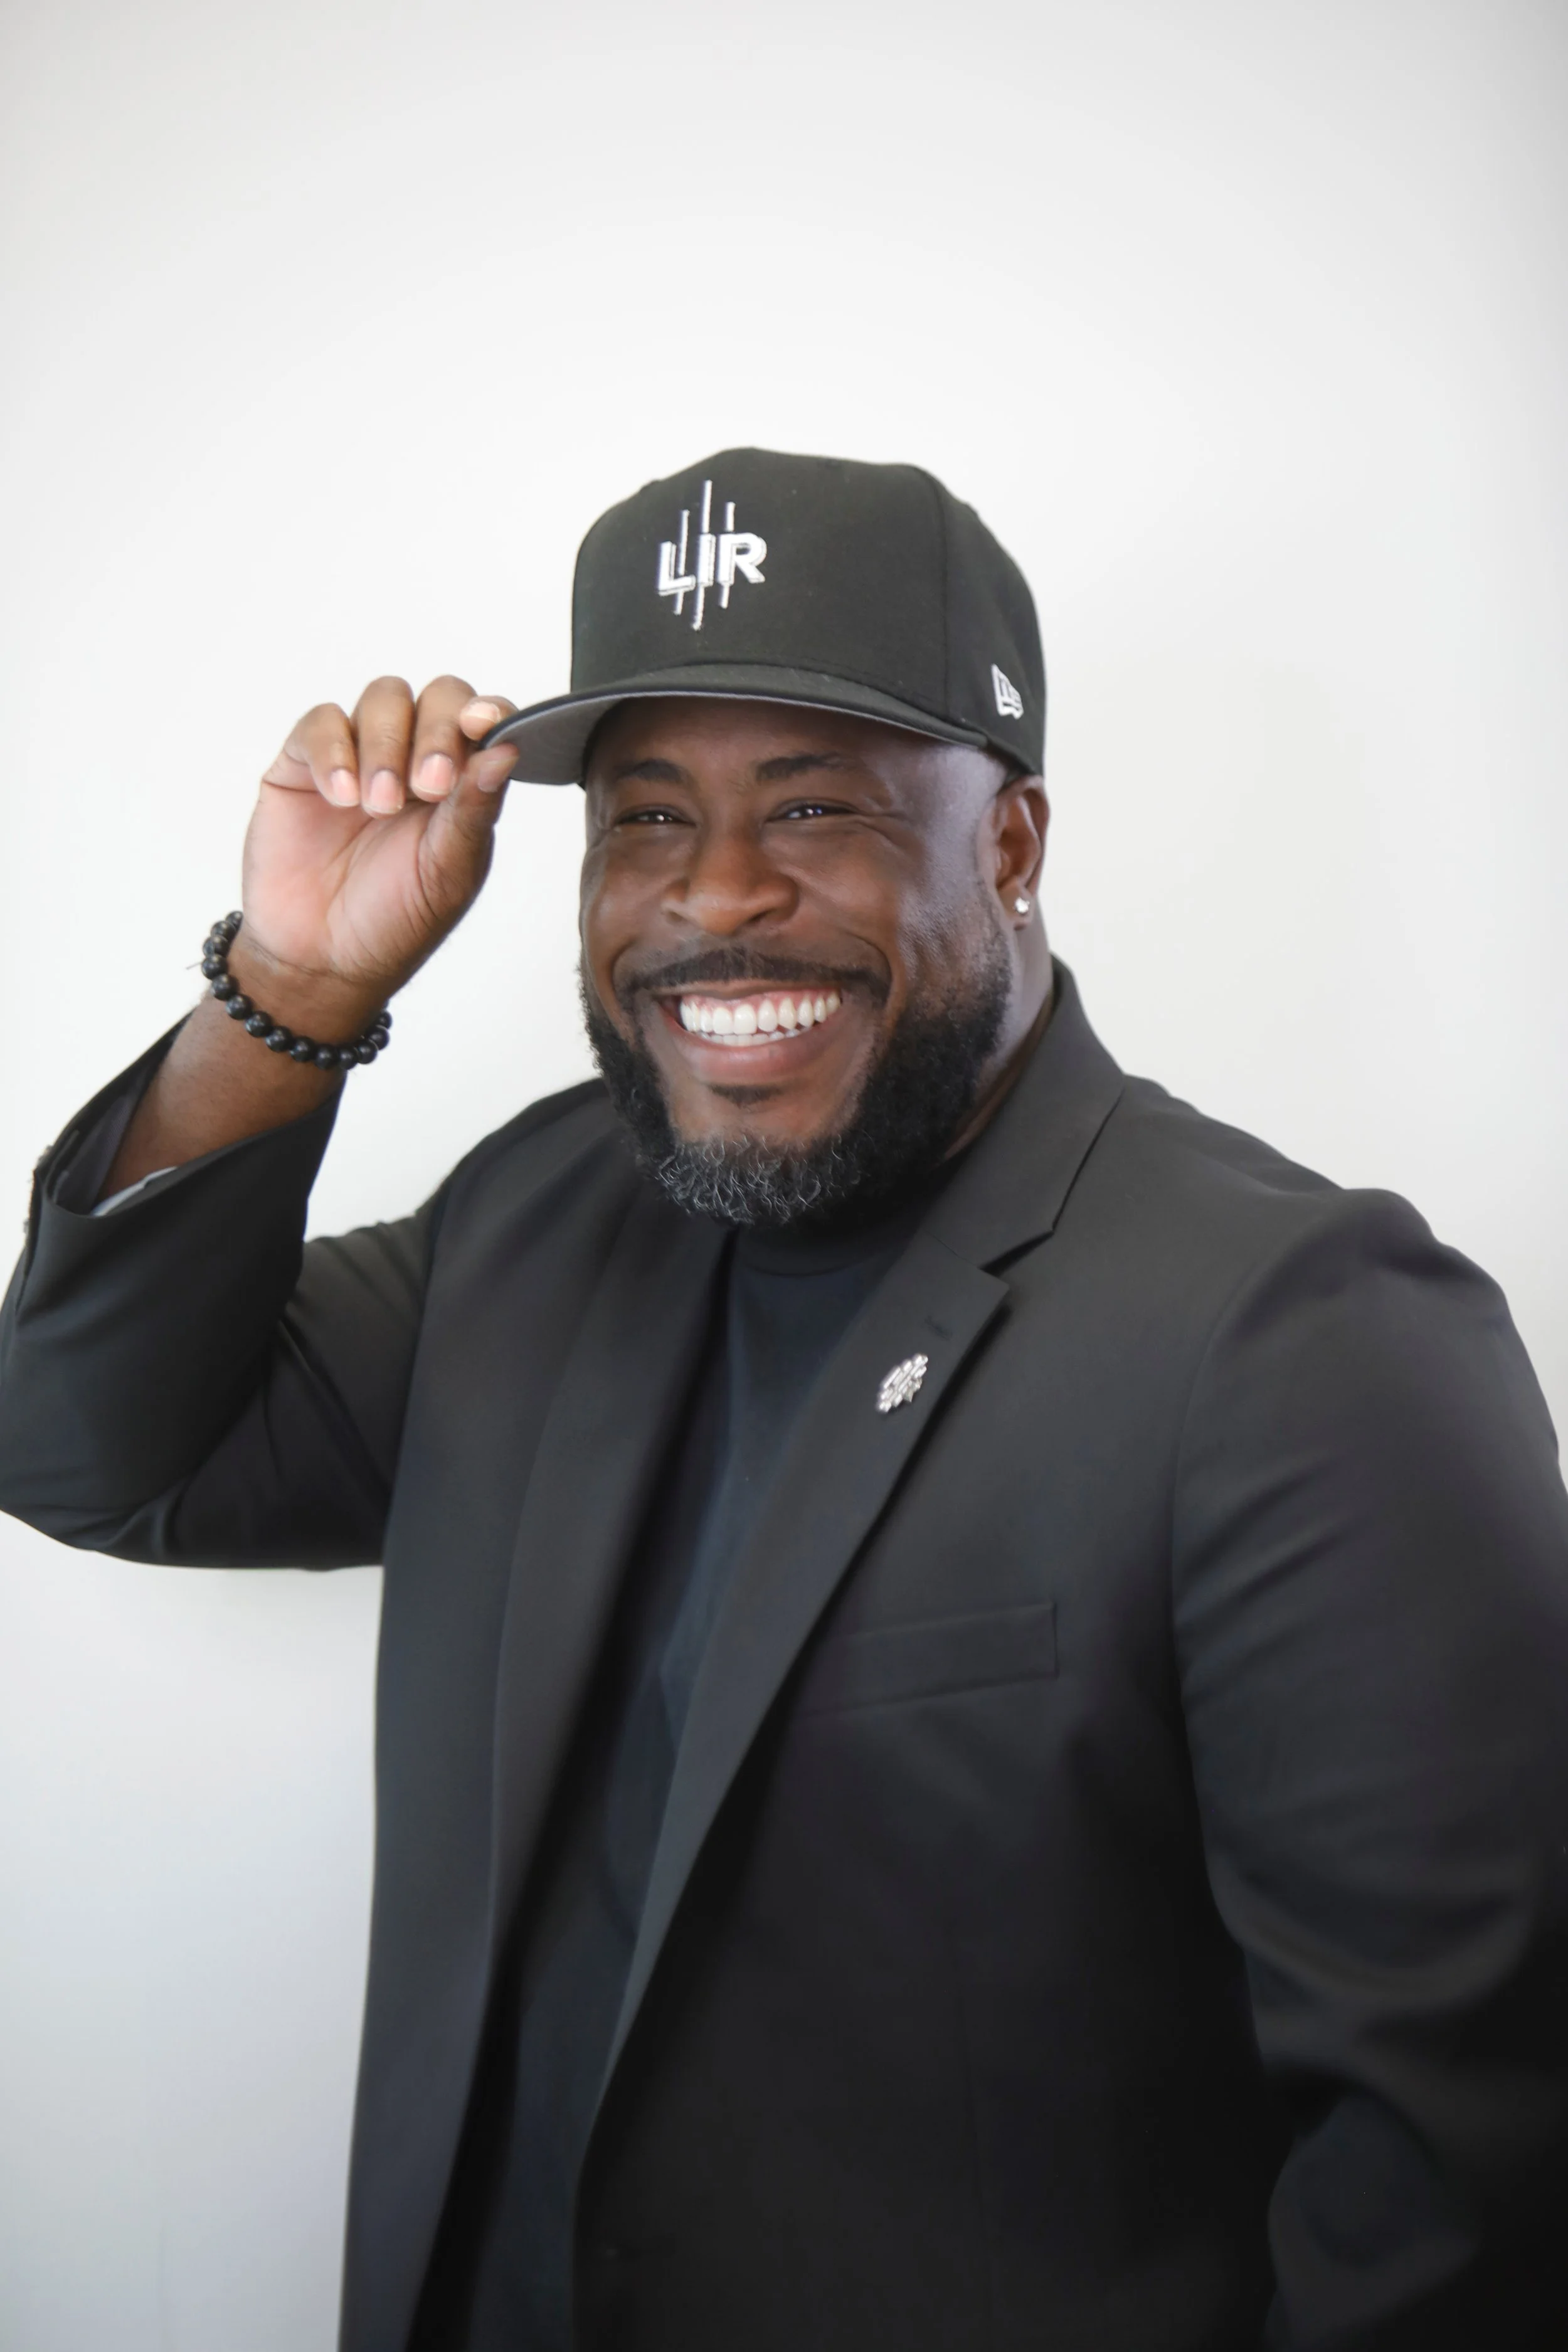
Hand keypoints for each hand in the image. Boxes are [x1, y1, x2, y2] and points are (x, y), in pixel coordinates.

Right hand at [237, 674, 520, 1021]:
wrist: (320, 960)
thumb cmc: (393, 921)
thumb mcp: (447, 873)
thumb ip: (474, 810)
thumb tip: (506, 748)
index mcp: (461, 783)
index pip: (482, 721)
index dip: (486, 712)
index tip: (484, 723)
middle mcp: (414, 759)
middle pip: (436, 696)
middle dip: (436, 731)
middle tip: (429, 786)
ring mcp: (359, 756)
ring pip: (383, 699)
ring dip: (386, 746)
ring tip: (379, 806)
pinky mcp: (304, 763)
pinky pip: (321, 723)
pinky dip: (334, 752)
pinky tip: (341, 798)